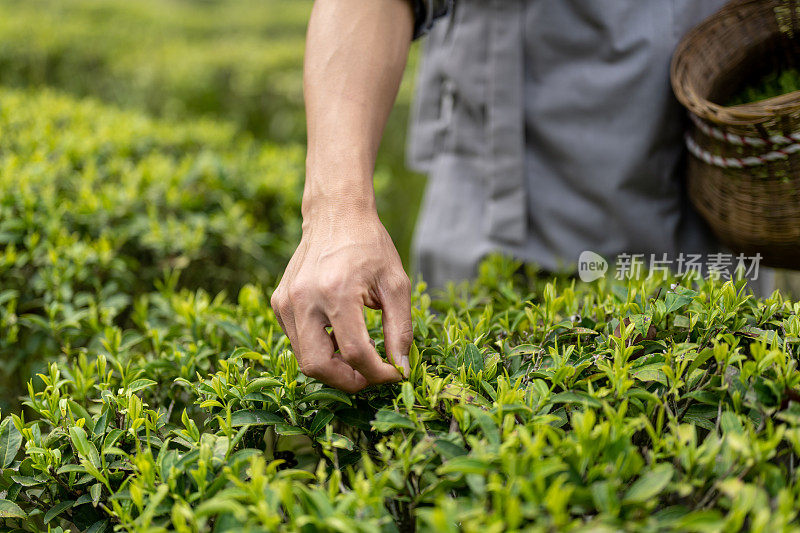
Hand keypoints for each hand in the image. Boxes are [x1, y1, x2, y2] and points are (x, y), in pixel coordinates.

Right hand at [271, 205, 411, 392]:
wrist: (336, 214)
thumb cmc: (370, 247)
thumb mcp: (396, 284)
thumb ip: (401, 330)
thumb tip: (400, 368)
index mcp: (337, 291)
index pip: (355, 353)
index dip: (377, 373)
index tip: (394, 373)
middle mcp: (304, 299)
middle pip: (319, 366)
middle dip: (348, 381)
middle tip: (371, 375)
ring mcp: (286, 302)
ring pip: (305, 359)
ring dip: (334, 367)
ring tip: (358, 353)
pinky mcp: (279, 303)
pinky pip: (297, 341)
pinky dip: (320, 349)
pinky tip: (340, 335)